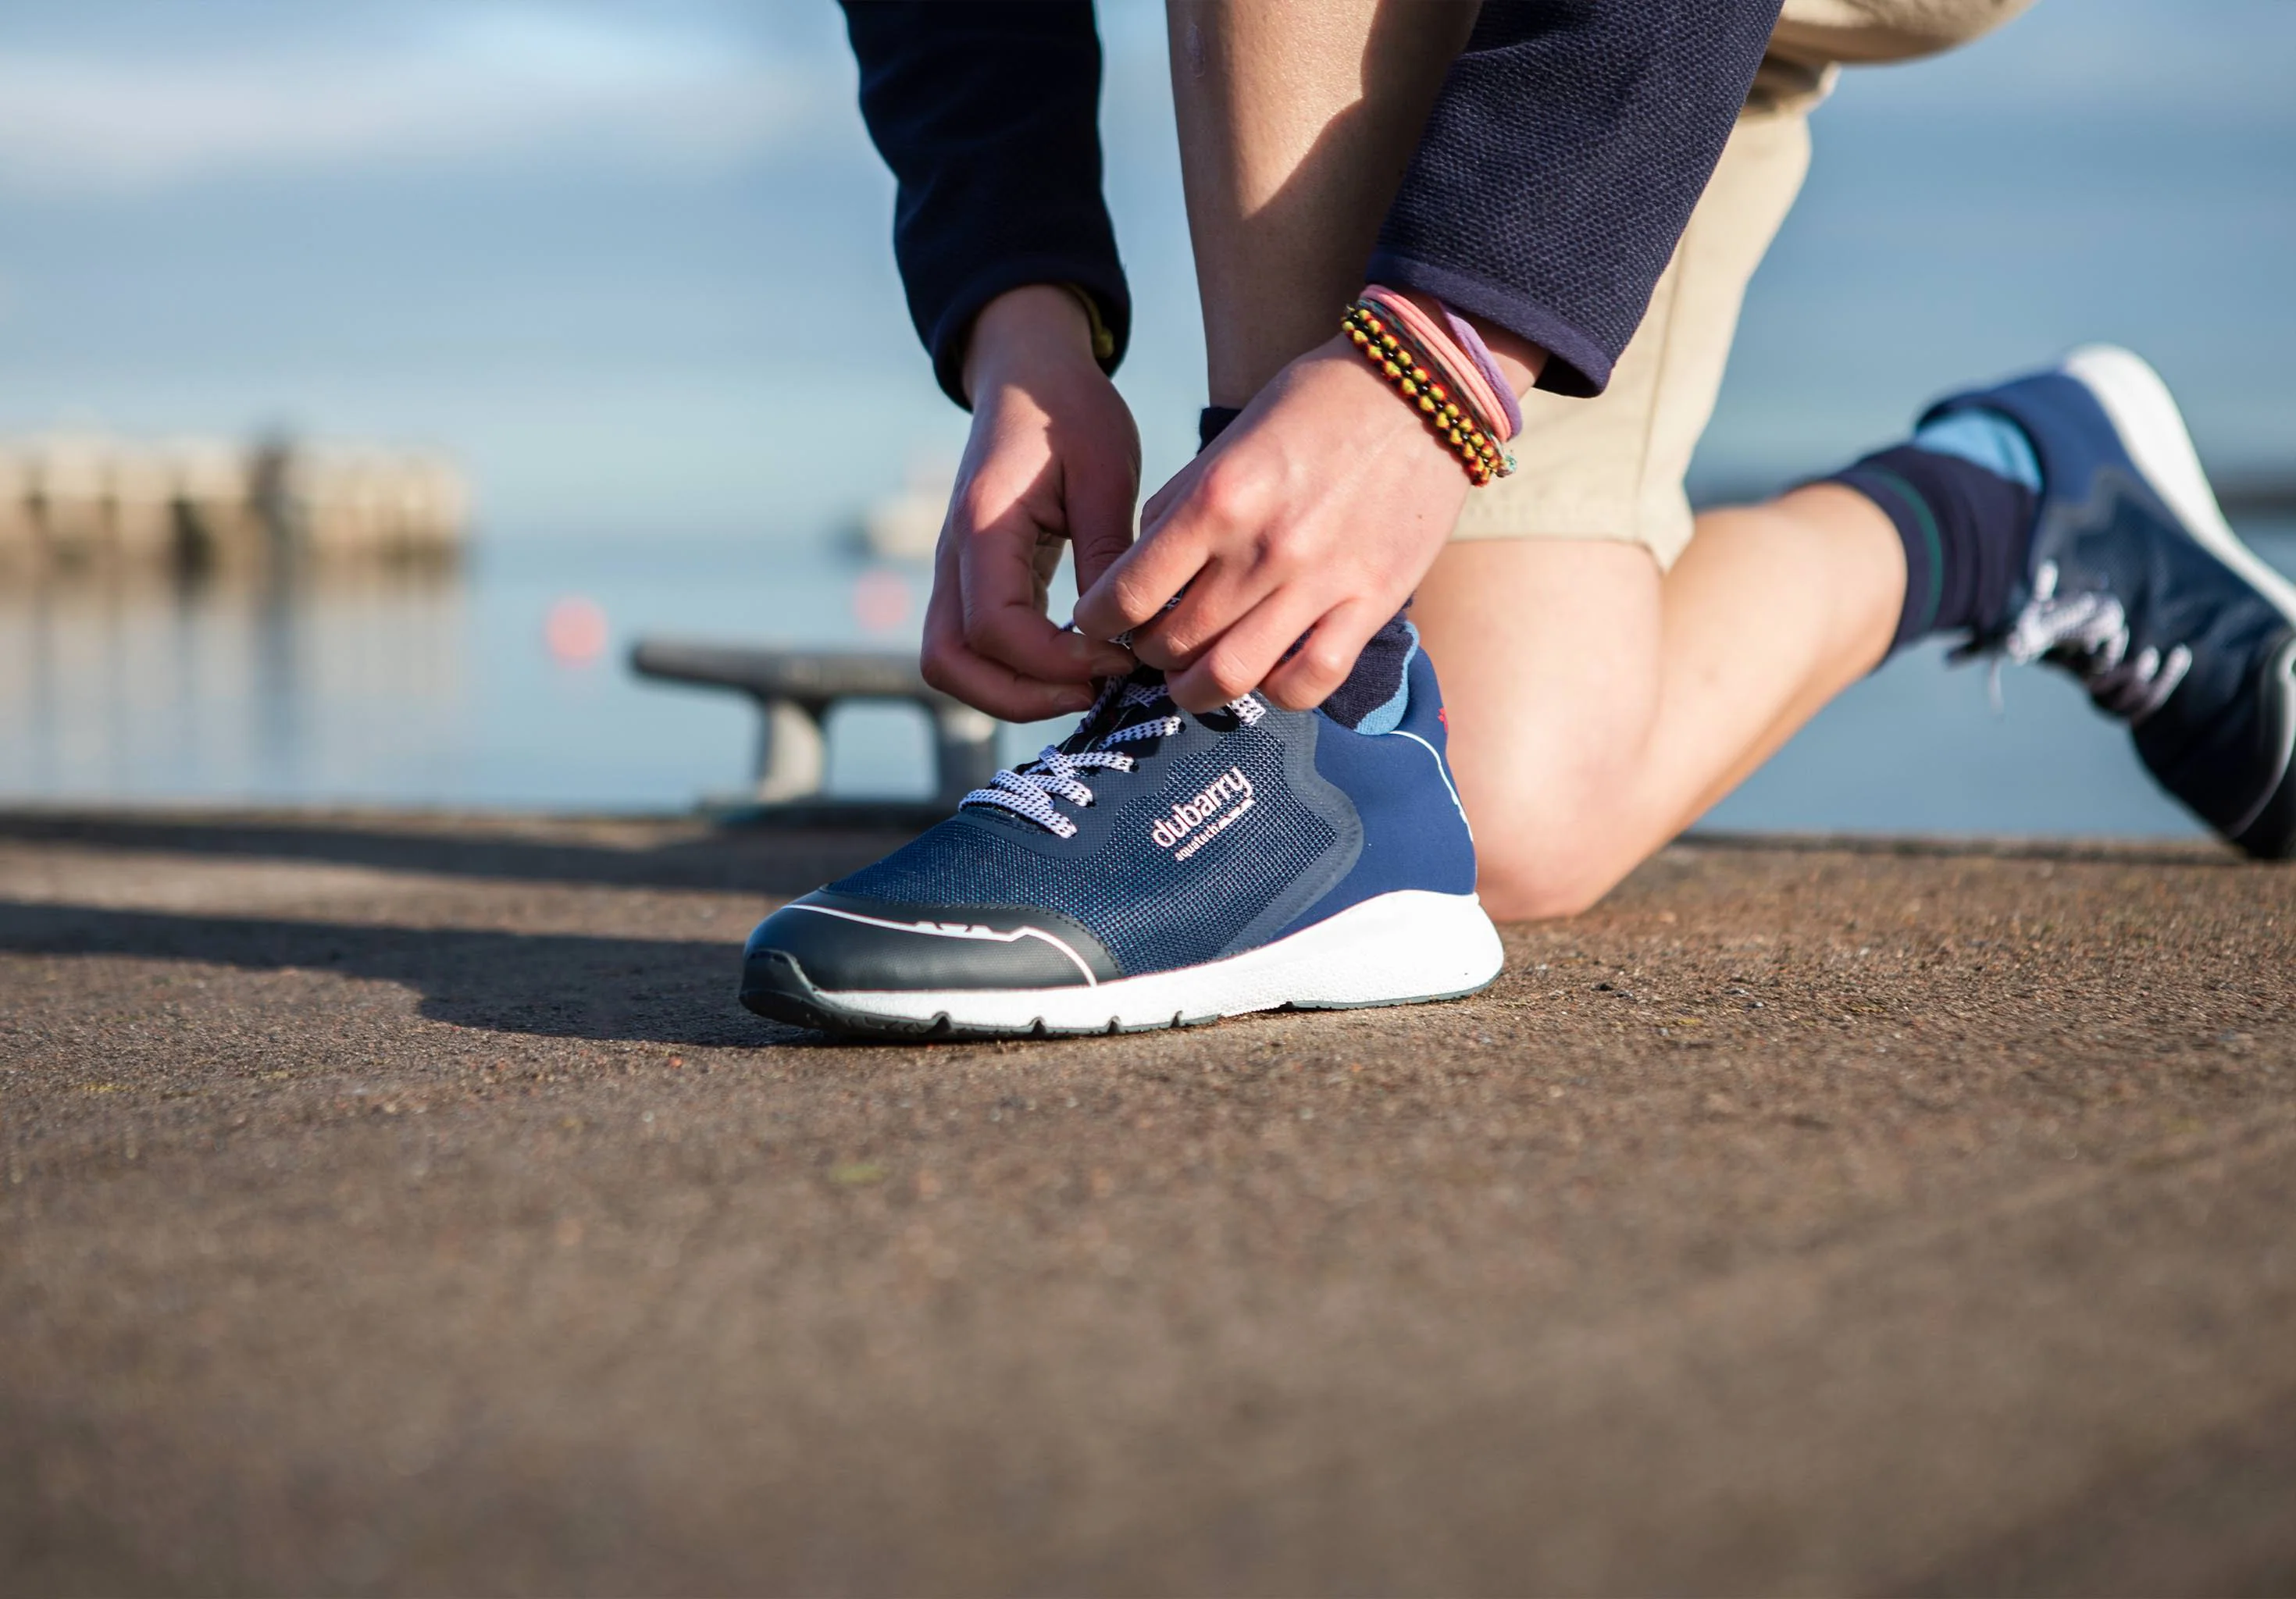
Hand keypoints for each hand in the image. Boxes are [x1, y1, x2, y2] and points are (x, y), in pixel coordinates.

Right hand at [923, 285, 1140, 720]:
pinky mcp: (970, 581)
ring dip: (1013, 693)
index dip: (1056, 662)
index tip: (1120, 658)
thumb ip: (1107, 549)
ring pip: (951, 665)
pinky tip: (1077, 665)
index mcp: (982, 526)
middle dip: (1023, 697)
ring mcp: (954, 572)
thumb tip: (1122, 630)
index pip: (995, 629)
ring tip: (1087, 686)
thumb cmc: (1072, 412)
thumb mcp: (1106, 471)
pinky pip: (971, 648)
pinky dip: (1014, 673)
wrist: (1028, 375)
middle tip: (1098, 692)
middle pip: (950, 663)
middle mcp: (952, 557)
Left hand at [1070, 333, 1464, 713]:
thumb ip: (1179, 505)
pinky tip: (1267, 672)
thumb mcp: (1229, 439)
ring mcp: (1322, 581)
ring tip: (1194, 677)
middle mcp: (1265, 548)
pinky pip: (1309, 682)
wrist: (1422, 386)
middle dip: (1147, 652)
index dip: (1099, 618)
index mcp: (1218, 498)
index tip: (1099, 620)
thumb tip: (1136, 568)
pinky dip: (1275, 691)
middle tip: (1152, 643)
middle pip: (1173, 643)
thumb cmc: (1315, 405)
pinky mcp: (1373, 602)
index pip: (1129, 592)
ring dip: (1197, 689)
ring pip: (1231, 677)